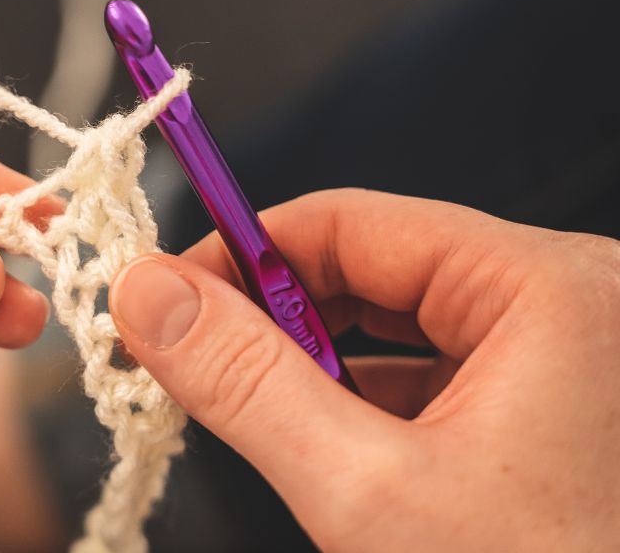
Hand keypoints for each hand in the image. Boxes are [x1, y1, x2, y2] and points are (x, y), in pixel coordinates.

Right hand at [110, 188, 619, 550]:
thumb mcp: (369, 492)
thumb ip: (248, 382)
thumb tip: (151, 295)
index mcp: (547, 288)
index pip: (350, 222)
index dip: (241, 255)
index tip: (167, 298)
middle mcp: (562, 305)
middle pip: (369, 269)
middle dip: (273, 317)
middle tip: (195, 361)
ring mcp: (556, 360)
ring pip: (392, 324)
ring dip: (311, 363)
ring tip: (258, 413)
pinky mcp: (538, 409)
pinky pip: (425, 374)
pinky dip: (358, 401)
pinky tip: (323, 442)